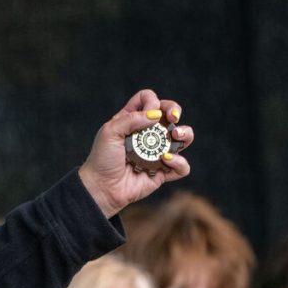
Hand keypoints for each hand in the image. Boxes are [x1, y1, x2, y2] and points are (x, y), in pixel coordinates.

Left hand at [78, 89, 193, 217]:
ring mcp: (156, 152)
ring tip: (176, 135)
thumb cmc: (102, 159)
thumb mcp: (109, 132)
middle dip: (175, 110)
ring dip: (186, 133)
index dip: (152, 102)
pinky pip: (182, 166)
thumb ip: (132, 119)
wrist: (102, 187)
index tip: (149, 113)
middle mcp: (146, 134)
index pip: (148, 100)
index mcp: (132, 121)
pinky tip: (166, 161)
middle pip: (169, 113)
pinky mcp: (163, 171)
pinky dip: (179, 163)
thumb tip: (156, 115)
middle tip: (173, 118)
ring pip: (182, 138)